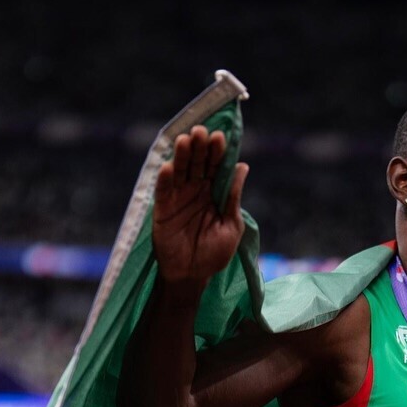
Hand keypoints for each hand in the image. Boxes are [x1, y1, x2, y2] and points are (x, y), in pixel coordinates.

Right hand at [153, 125, 248, 287]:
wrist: (193, 275)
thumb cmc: (215, 253)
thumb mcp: (232, 225)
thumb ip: (233, 197)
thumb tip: (243, 167)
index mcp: (214, 192)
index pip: (216, 166)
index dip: (217, 152)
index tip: (220, 137)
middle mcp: (196, 190)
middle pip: (197, 163)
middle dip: (199, 147)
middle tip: (201, 132)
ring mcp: (178, 198)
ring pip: (180, 171)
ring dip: (182, 156)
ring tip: (185, 140)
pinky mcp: (162, 209)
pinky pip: (163, 191)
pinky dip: (165, 179)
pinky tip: (169, 167)